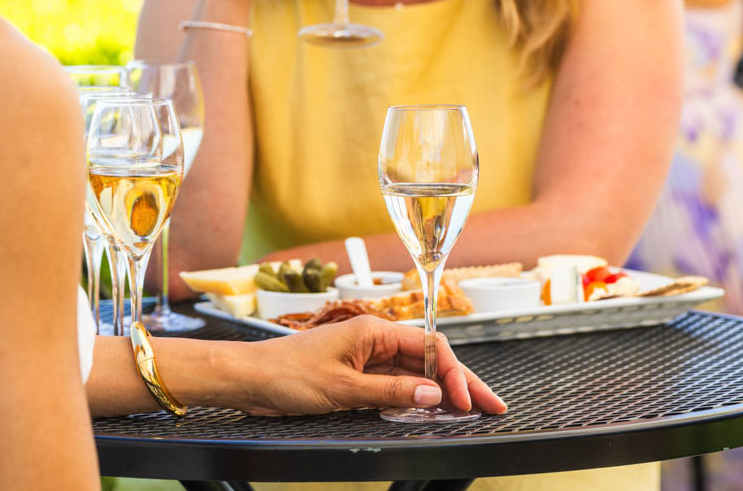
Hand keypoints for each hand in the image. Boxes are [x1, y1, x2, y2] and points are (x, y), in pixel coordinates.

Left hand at [223, 316, 505, 416]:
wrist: (250, 379)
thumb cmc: (286, 374)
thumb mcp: (342, 388)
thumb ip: (391, 391)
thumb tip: (432, 393)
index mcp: (374, 331)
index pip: (430, 346)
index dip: (455, 374)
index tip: (467, 401)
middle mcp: (375, 341)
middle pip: (430, 358)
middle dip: (462, 381)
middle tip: (492, 405)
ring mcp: (367, 359)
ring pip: (416, 372)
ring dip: (443, 391)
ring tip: (471, 410)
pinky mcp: (357, 376)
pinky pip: (397, 385)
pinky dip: (417, 397)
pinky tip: (432, 410)